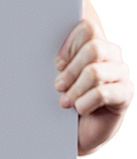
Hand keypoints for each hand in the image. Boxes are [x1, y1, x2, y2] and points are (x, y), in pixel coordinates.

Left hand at [55, 19, 133, 154]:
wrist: (80, 130)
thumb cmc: (67, 96)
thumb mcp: (59, 73)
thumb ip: (57, 57)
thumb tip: (33, 38)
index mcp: (96, 42)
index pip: (88, 28)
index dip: (69, 44)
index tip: (57, 64)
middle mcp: (112, 54)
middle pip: (93, 48)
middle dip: (71, 70)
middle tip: (58, 86)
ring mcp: (121, 73)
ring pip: (95, 71)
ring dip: (75, 89)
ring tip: (65, 101)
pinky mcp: (125, 94)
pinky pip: (102, 93)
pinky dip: (85, 102)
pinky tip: (79, 108)